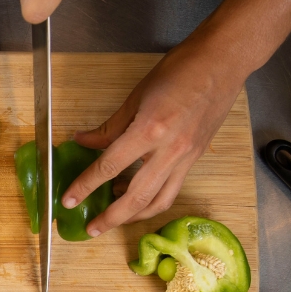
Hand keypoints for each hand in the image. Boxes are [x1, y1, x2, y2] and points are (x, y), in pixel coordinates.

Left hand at [61, 38, 244, 235]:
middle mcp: (169, 150)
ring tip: (114, 219)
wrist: (222, 63)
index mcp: (149, 130)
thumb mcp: (137, 95)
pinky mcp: (195, 159)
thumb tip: (84, 142)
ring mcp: (185, 158)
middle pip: (135, 197)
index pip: (109, 167)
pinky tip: (137, 200)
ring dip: (133, 217)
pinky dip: (152, 201)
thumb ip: (110, 127)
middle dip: (111, 217)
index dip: (85, 186)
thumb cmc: (180, 70)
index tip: (68, 199)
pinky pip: (171, 190)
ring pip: (157, 201)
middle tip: (92, 228)